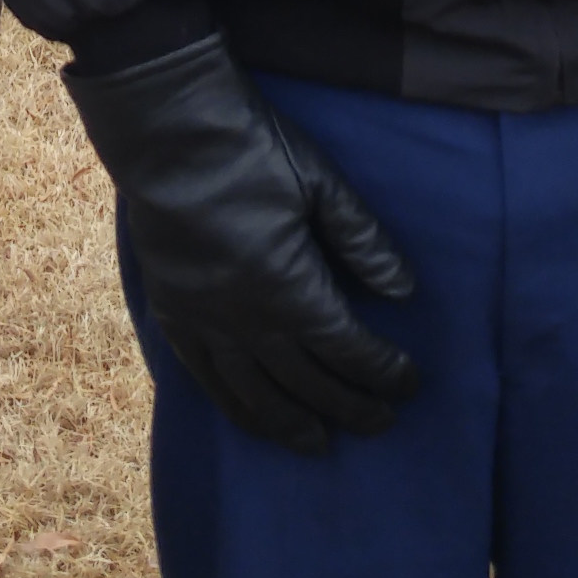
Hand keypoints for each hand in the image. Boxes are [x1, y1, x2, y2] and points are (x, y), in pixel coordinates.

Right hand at [61, 37, 420, 451]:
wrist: (167, 133)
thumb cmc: (253, 150)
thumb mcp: (322, 184)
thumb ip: (363, 241)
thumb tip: (404, 290)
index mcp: (288, 286)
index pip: (346, 347)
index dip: (381, 371)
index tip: (409, 383)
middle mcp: (245, 319)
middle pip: (306, 380)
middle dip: (349, 405)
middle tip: (382, 423)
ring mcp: (204, 321)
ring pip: (254, 394)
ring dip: (292, 424)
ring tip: (321, 445)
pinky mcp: (173, 313)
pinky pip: (206, 378)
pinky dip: (235, 407)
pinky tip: (253, 421)